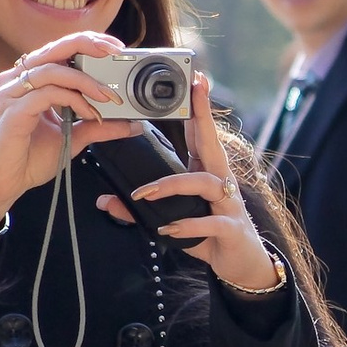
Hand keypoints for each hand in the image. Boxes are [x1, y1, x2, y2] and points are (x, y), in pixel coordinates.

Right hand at [0, 31, 141, 227]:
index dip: (88, 43)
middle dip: (89, 45)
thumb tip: (131, 124)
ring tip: (109, 96)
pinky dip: (73, 100)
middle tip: (115, 52)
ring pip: (53, 69)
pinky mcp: (12, 111)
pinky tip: (89, 113)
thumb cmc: (27, 158)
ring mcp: (12, 93)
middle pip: (55, 48)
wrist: (1, 184)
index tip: (116, 48)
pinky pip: (47, 94)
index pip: (60, 50)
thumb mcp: (72, 138)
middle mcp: (18, 80)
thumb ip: (98, 127)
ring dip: (86, 81)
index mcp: (30, 81)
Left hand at [98, 72, 283, 292]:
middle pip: (211, 143)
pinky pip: (209, 223)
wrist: (242, 266)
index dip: (197, 108)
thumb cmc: (210, 235)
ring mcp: (229, 205)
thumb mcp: (174, 220)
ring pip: (204, 183)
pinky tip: (167, 228)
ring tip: (144, 194)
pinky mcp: (231, 229)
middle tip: (193, 91)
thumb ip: (141, 211)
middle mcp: (221, 183)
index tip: (194, 81)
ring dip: (172, 185)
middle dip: (202, 116)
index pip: (201, 135)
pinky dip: (186, 226)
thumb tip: (105, 201)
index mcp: (208, 174)